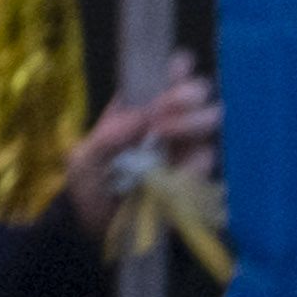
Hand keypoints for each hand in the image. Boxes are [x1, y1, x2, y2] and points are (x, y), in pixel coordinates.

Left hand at [70, 65, 216, 198]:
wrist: (98, 229)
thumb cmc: (90, 186)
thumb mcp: (83, 161)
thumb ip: (106, 138)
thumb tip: (141, 118)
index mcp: (142, 106)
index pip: (169, 74)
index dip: (179, 67)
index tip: (176, 71)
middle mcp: (171, 119)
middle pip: (199, 91)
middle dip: (188, 94)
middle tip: (167, 109)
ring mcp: (187, 145)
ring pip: (212, 118)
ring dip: (194, 121)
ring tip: (167, 136)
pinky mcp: (197, 172)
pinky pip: (208, 158)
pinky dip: (196, 161)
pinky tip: (177, 169)